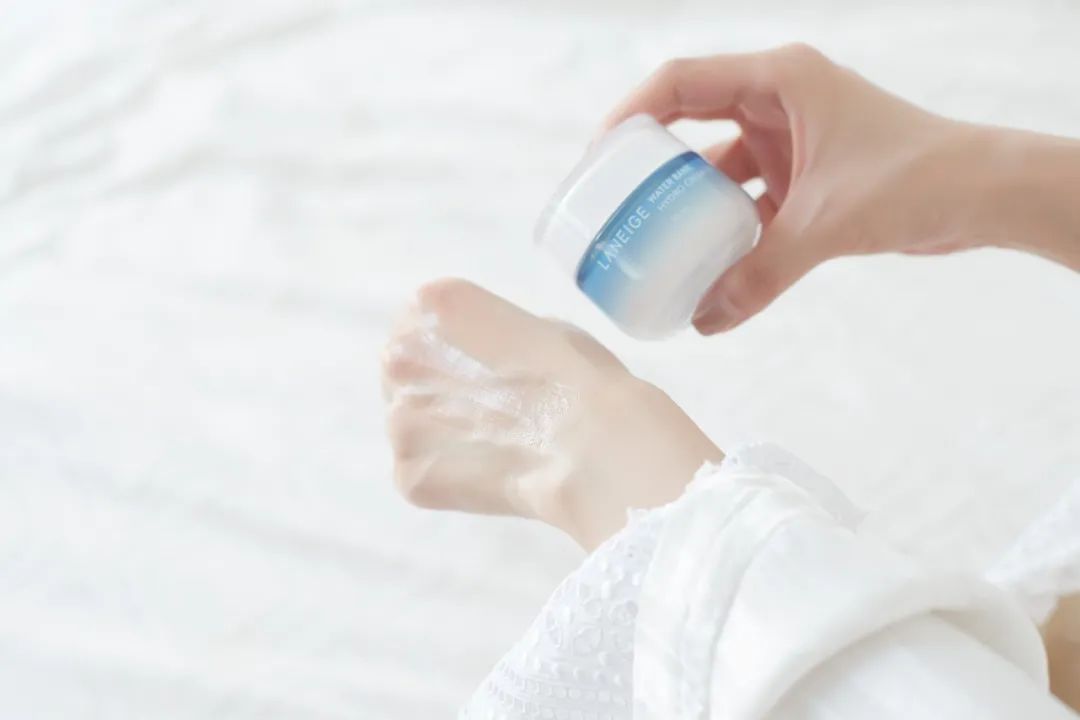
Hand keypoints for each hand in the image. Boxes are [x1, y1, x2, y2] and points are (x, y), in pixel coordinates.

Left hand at [381, 279, 720, 548]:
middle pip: (405, 370)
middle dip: (439, 387)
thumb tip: (491, 357)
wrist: (597, 451)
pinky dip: (450, 478)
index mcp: (433, 304)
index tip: (488, 364)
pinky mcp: (409, 475)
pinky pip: (421, 473)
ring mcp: (398, 422)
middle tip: (491, 408)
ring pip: (408, 424)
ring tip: (495, 444)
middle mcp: (401, 356)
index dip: (456, 343)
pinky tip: (492, 476)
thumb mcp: (545, 327)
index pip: (421, 316)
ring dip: (441, 434)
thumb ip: (498, 334)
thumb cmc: (583, 378)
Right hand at [604, 44, 1079, 332]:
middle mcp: (780, 101)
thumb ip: (762, 273)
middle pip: (691, 121)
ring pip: (720, 166)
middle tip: (611, 200)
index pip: (682, 82)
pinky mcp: (805, 174)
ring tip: (650, 238)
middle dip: (650, 161)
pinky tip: (706, 264)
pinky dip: (730, 228)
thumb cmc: (916, 177)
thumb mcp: (826, 222)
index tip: (597, 158)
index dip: (631, 114)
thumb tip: (704, 322)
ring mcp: (792, 138)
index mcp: (780, 80)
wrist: (982, 195)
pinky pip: (750, 198)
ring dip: (691, 202)